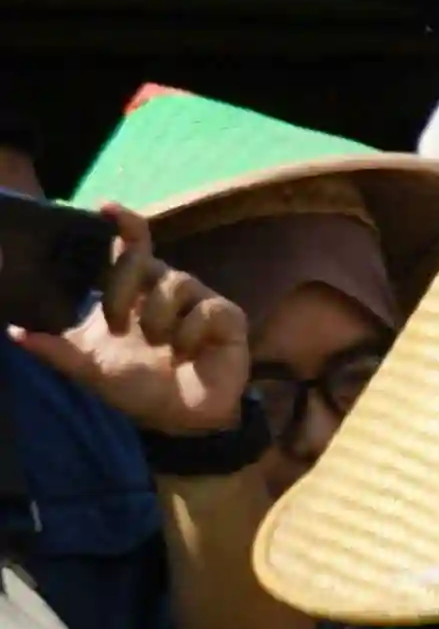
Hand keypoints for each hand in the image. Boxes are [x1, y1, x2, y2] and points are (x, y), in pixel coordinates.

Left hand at [9, 210, 246, 441]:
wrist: (180, 420)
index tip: (106, 208)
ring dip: (157, 317)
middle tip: (115, 324)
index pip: (130, 244)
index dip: (123, 222)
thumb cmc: (137, 387)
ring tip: (158, 345)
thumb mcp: (89, 368)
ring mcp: (200, 301)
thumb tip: (15, 331)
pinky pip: (208, 308)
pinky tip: (187, 353)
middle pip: (144, 260)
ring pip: (176, 282)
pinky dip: (191, 332)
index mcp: (134, 291)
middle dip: (122, 289)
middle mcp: (166, 288)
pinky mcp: (228, 319)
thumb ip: (56, 349)